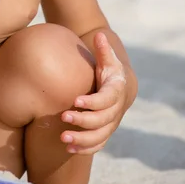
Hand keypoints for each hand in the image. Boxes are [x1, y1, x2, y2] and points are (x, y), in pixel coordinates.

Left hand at [60, 32, 127, 154]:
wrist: (121, 88)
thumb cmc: (110, 70)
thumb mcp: (108, 58)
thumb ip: (103, 49)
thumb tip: (99, 34)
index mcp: (116, 91)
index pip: (106, 100)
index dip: (92, 102)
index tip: (75, 100)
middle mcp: (116, 110)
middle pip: (102, 120)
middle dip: (83, 121)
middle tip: (63, 117)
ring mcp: (111, 123)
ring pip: (100, 136)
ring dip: (82, 140)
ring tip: (63, 139)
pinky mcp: (105, 132)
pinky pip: (98, 144)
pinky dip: (85, 149)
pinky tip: (68, 149)